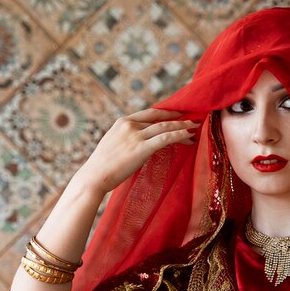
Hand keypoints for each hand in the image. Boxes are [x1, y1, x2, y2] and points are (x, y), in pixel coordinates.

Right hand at [71, 108, 200, 195]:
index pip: (149, 113)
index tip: (177, 114)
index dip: (165, 113)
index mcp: (122, 122)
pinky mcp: (141, 148)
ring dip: (182, 126)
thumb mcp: (114, 144)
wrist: (94, 176)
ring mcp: (135, 135)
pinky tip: (189, 136)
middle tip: (192, 119)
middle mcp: (129, 125)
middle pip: (159, 118)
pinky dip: (179, 135)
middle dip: (178, 118)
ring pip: (165, 127)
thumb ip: (127, 138)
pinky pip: (165, 138)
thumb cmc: (103, 166)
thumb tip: (140, 142)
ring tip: (195, 128)